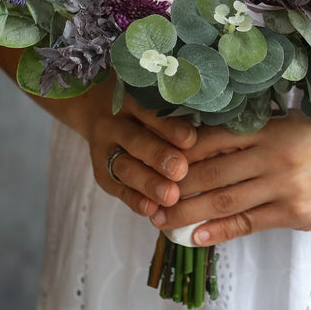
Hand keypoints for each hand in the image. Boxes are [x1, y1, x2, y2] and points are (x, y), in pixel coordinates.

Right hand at [61, 78, 197, 218]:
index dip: (169, 127)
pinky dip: (134, 200)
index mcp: (132, 100)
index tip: (190, 139)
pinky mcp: (103, 174)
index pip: (150, 113)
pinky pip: (118, 188)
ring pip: (124, 167)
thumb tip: (215, 120)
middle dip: (158, 157)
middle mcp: (115, 124)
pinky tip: (152, 210)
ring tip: (170, 196)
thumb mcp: (153, 99)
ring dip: (148, 183)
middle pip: (135, 141)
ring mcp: (105, 149)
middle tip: (180, 170)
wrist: (95, 109)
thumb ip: (177, 111)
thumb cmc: (144, 107)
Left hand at [149, 106, 310, 245]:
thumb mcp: (293, 125)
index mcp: (269, 129)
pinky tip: (197, 235)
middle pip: (210, 172)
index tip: (154, 162)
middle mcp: (272, 156)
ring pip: (224, 200)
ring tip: (160, 221)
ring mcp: (285, 186)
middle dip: (174, 188)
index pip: (212, 140)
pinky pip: (250, 223)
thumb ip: (257, 137)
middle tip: (145, 198)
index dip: (179, 154)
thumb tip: (213, 147)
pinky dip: (220, 230)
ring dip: (188, 212)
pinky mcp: (297, 213)